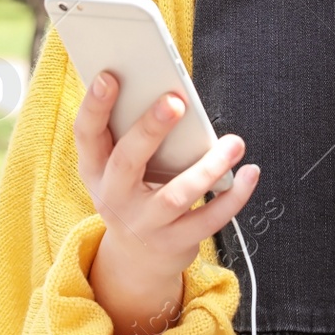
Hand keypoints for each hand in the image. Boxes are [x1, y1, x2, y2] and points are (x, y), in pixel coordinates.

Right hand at [73, 70, 260, 282]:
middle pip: (127, 161)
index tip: (109, 77)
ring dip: (209, 166)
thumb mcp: (118, 169)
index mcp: (95, 169)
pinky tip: (249, 174)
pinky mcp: (174, 242)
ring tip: (234, 143)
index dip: (94, 106)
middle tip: (175, 102)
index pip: (86, 134)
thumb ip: (133, 134)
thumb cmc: (134, 193)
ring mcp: (144, 223)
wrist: (138, 257)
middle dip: (150, 130)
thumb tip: (168, 93)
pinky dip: (234, 197)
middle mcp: (114, 197)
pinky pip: (208, 220)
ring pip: (177, 194)